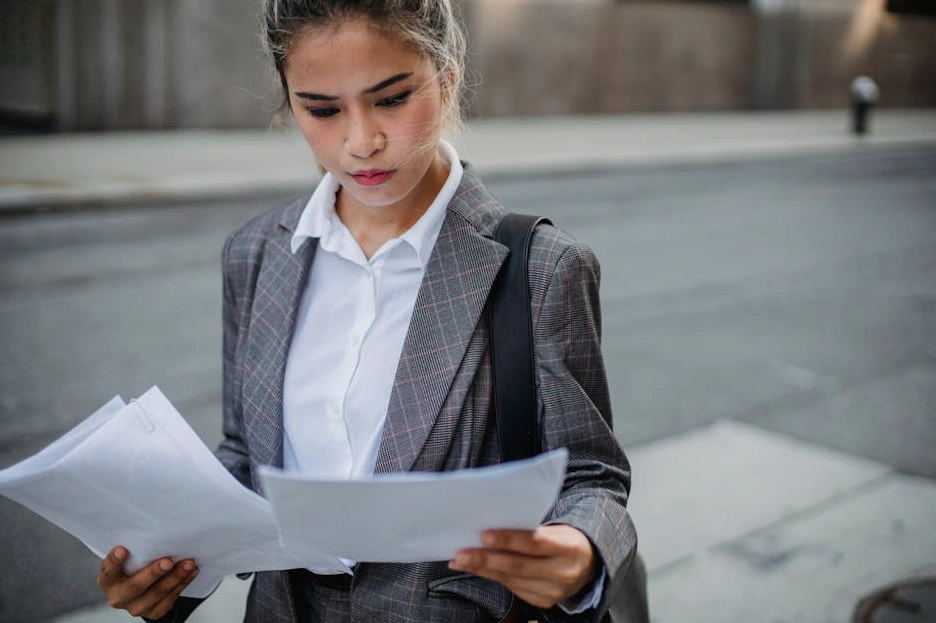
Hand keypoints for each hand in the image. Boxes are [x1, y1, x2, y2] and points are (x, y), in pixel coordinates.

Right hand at [97, 546, 198, 618]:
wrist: (145, 585)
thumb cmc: (136, 564)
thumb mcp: (130, 557)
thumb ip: (135, 549)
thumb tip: (153, 528)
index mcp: (108, 581)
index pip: (108, 571)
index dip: (114, 562)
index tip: (122, 549)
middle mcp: (119, 597)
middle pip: (135, 586)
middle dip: (153, 573)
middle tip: (168, 561)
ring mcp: (136, 607)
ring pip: (157, 593)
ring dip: (176, 577)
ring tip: (189, 563)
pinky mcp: (154, 612)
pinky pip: (170, 599)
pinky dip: (183, 583)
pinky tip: (192, 571)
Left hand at [449, 524, 596, 608]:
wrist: (589, 563)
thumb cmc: (565, 538)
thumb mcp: (557, 528)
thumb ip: (530, 529)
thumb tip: (490, 525)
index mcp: (568, 548)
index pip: (535, 542)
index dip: (509, 539)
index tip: (484, 534)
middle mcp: (562, 573)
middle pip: (518, 566)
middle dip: (486, 559)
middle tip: (462, 553)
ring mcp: (553, 591)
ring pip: (511, 580)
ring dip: (482, 570)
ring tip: (461, 560)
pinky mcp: (544, 601)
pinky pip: (512, 588)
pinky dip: (491, 578)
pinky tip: (475, 569)